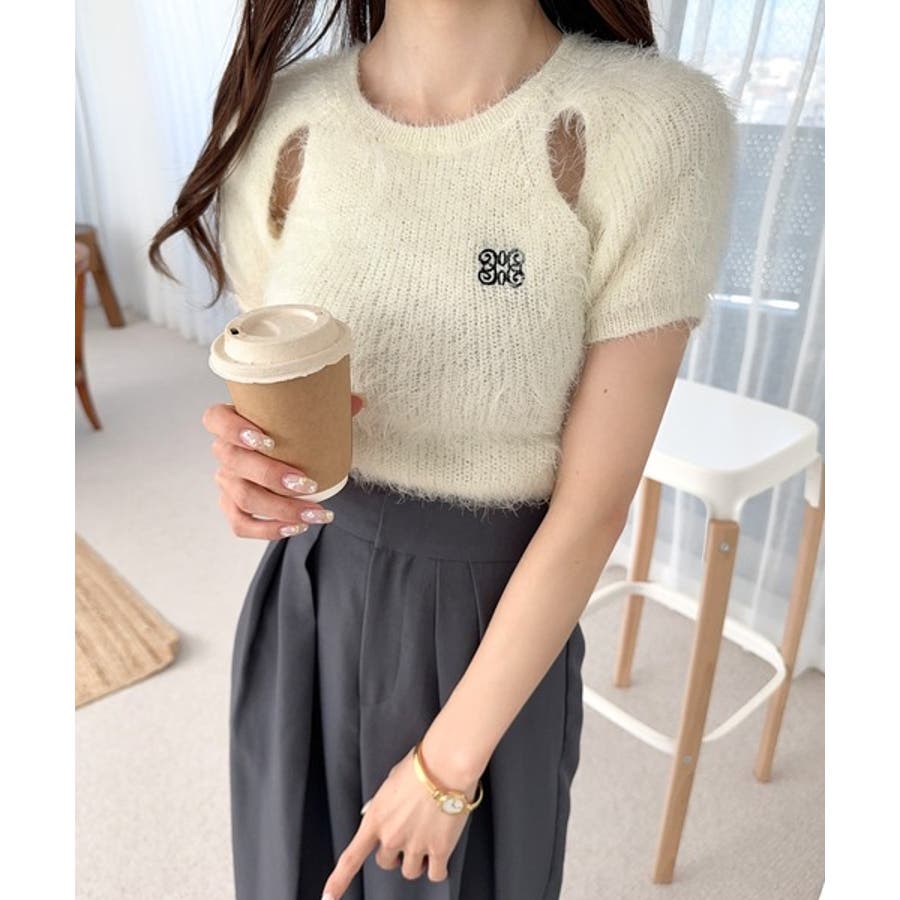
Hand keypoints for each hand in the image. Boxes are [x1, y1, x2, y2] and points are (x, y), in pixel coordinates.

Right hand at [202, 393, 364, 539]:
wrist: (282, 454)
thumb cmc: (290, 430)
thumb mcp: (306, 414)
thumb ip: (327, 405)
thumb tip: (358, 402)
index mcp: (231, 422)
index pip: (215, 420)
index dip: (235, 430)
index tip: (268, 441)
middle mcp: (224, 451)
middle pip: (235, 463)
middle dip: (271, 476)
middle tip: (307, 484)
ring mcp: (226, 481)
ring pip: (242, 498)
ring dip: (280, 508)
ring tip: (314, 512)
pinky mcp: (232, 507)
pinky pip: (241, 524)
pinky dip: (268, 530)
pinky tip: (297, 527)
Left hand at [321, 745, 479, 898]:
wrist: (446, 765)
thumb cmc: (421, 766)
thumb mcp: (391, 783)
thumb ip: (383, 804)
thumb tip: (377, 812)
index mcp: (376, 819)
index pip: (351, 858)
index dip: (338, 882)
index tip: (328, 897)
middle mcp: (392, 836)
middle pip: (385, 863)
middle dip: (394, 853)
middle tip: (407, 837)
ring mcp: (415, 845)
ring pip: (410, 871)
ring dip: (416, 861)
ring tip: (426, 841)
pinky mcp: (439, 849)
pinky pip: (436, 874)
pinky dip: (437, 868)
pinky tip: (441, 856)